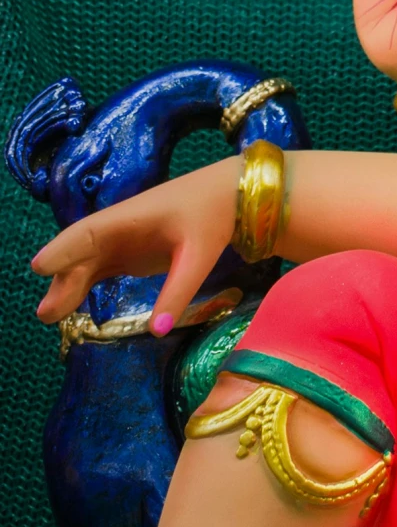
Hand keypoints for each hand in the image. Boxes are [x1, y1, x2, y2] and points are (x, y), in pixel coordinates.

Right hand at [31, 161, 236, 333]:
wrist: (227, 195)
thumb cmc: (210, 216)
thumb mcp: (199, 255)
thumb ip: (177, 291)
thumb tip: (156, 331)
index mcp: (130, 218)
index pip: (89, 232)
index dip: (64, 249)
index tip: (40, 267)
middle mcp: (117, 229)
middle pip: (81, 253)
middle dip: (62, 280)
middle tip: (46, 314)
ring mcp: (120, 241)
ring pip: (86, 264)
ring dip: (68, 287)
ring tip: (50, 317)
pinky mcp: (128, 253)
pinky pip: (97, 270)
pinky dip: (82, 286)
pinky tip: (69, 307)